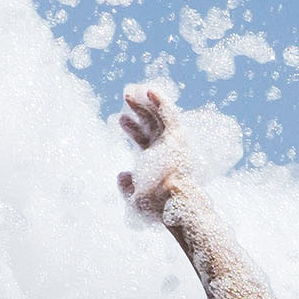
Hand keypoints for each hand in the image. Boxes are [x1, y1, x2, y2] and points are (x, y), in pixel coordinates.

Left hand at [115, 90, 186, 221]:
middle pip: (150, 125)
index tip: (121, 118)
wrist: (174, 204)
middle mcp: (166, 151)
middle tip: (126, 97)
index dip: (132, 129)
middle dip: (138, 111)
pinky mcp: (178, 138)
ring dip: (146, 103)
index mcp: (157, 163)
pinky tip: (148, 90)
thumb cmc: (157, 207)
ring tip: (133, 90)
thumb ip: (127, 187)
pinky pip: (168, 115)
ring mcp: (172, 144)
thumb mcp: (136, 200)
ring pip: (158, 117)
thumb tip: (121, 173)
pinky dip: (160, 102)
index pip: (144, 140)